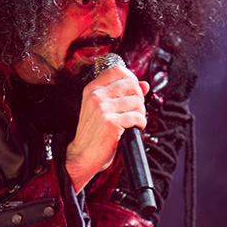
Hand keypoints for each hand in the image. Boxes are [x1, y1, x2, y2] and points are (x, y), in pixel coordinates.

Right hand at [64, 63, 148, 193]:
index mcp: (92, 89)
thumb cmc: (93, 134)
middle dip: (139, 97)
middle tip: (135, 109)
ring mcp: (103, 108)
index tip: (134, 89)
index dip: (131, 78)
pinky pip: (137, 117)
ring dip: (141, 112)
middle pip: (131, 84)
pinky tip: (134, 128)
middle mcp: (96, 96)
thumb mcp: (102, 108)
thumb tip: (144, 84)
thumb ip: (122, 94)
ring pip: (137, 101)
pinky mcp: (111, 123)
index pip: (117, 70)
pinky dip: (141, 123)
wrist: (83, 155)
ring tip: (133, 121)